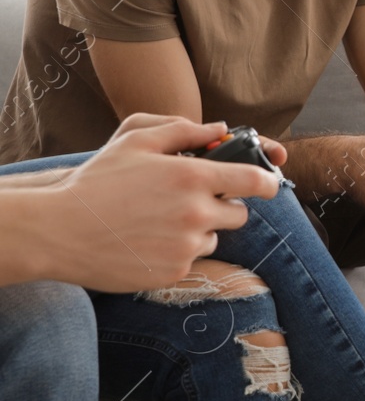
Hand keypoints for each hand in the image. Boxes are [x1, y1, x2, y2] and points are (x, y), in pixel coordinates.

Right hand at [33, 117, 280, 290]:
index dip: (269, 182)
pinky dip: (177, 252)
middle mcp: (196, 212)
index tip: (269, 185)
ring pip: (214, 237)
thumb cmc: (96, 182)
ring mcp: (186, 245)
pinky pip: (191, 259)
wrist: (59, 230)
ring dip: (199, 230)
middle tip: (192, 202)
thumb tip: (219, 128)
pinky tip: (147, 241)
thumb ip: (182, 131)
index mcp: (192, 177)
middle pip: (239, 214)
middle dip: (223, 206)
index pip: (255, 181)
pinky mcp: (174, 271)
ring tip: (158, 221)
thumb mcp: (135, 142)